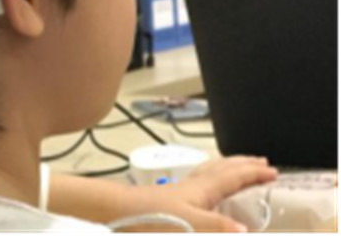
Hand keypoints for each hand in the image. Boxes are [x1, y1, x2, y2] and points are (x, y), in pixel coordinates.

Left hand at [149, 156, 278, 231]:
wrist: (117, 209)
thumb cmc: (150, 216)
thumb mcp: (189, 225)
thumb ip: (217, 226)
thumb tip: (246, 230)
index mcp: (202, 189)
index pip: (234, 176)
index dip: (254, 173)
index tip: (273, 170)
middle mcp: (193, 184)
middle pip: (222, 168)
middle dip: (243, 163)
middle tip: (260, 161)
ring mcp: (181, 188)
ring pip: (210, 171)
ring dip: (228, 167)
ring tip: (238, 167)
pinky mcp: (171, 195)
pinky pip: (199, 179)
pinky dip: (211, 176)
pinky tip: (205, 186)